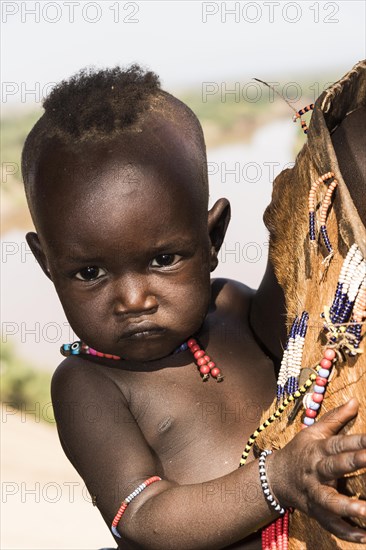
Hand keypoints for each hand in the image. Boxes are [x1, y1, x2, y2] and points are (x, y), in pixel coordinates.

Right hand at [268, 398, 365, 543]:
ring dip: (349, 506)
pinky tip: (365, 536)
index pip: (340, 442)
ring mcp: (314, 492)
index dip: (359, 440)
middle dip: (355, 463)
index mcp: (318, 448)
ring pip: (330, 500)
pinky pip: (330, 524)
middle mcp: (316, 470)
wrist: (275, 478)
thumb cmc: (300, 451)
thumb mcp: (314, 432)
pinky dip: (347, 532)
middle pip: (335, 466)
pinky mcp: (315, 511)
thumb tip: (355, 401)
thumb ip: (335, 418)